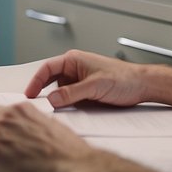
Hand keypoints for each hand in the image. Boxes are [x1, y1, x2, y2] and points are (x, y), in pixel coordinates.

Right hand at [25, 50, 150, 108]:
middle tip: (34, 106)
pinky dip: (66, 104)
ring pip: (60, 91)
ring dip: (57, 100)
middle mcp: (75, 68)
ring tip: (51, 111)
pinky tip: (67, 111)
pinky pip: (70, 98)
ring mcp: (80, 80)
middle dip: (43, 91)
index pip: (47, 68)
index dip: (35, 81)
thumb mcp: (95, 86)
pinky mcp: (86, 91)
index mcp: (74, 60)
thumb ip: (72, 93)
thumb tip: (51, 99)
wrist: (142, 86)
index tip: (28, 95)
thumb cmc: (123, 79)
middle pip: (50, 80)